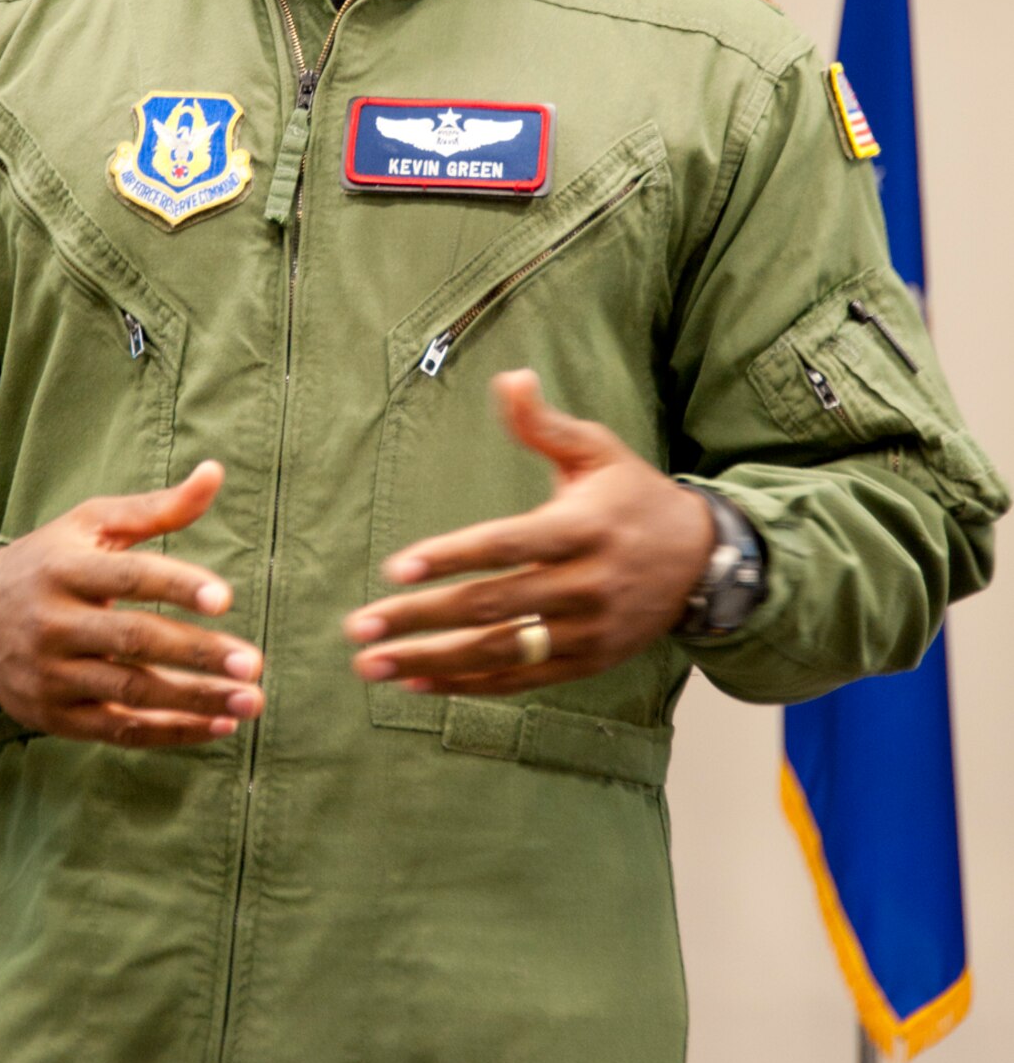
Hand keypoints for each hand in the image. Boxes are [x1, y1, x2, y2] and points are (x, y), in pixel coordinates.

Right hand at [0, 462, 264, 745]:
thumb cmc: (49, 561)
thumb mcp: (91, 524)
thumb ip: (157, 507)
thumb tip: (216, 472)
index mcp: (65, 568)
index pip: (128, 577)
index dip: (177, 585)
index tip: (226, 598)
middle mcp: (53, 623)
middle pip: (132, 641)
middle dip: (197, 654)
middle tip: (253, 662)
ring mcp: (51, 674)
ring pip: (130, 693)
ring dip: (195, 701)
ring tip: (250, 702)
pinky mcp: (53, 716)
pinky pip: (118, 731)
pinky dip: (171, 733)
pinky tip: (218, 726)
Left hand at [342, 370, 713, 693]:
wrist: (703, 561)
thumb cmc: (633, 497)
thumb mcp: (597, 451)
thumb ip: (544, 423)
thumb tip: (509, 377)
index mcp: (584, 528)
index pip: (508, 546)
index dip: (451, 558)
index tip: (395, 569)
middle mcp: (587, 584)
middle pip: (493, 606)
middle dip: (420, 619)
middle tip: (359, 628)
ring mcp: (588, 631)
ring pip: (501, 652)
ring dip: (431, 662)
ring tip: (372, 665)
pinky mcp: (588, 662)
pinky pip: (521, 680)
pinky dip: (468, 685)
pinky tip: (417, 683)